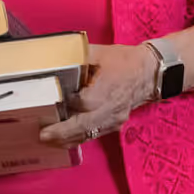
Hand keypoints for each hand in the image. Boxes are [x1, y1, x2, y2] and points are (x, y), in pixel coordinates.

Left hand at [40, 42, 154, 147]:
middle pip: (85, 124)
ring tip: (48, 141)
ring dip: (68, 139)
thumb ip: (76, 57)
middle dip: (63, 131)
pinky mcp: (115, 124)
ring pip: (89, 133)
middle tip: (43, 135)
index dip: (67, 104)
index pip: (85, 102)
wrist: (149, 73)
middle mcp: (111, 107)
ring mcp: (114, 118)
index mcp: (108, 87)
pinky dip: (78, 139)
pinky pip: (95, 135)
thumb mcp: (98, 52)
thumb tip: (53, 58)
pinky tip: (63, 141)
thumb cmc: (122, 60)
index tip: (50, 103)